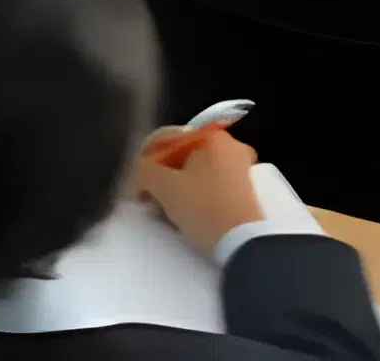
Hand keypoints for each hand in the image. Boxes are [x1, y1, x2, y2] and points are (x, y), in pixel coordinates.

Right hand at [132, 125, 270, 254]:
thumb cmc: (204, 207)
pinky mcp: (243, 192)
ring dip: (173, 187)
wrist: (245, 243)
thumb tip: (139, 172)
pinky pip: (208, 186)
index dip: (144, 160)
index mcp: (212, 137)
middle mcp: (230, 146)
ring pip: (194, 172)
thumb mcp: (164, 186)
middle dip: (160, 175)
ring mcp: (240, 169)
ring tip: (160, 208)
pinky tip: (180, 213)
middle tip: (146, 197)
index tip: (134, 183)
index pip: (166, 139)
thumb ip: (143, 170)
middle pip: (181, 155)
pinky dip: (191, 195)